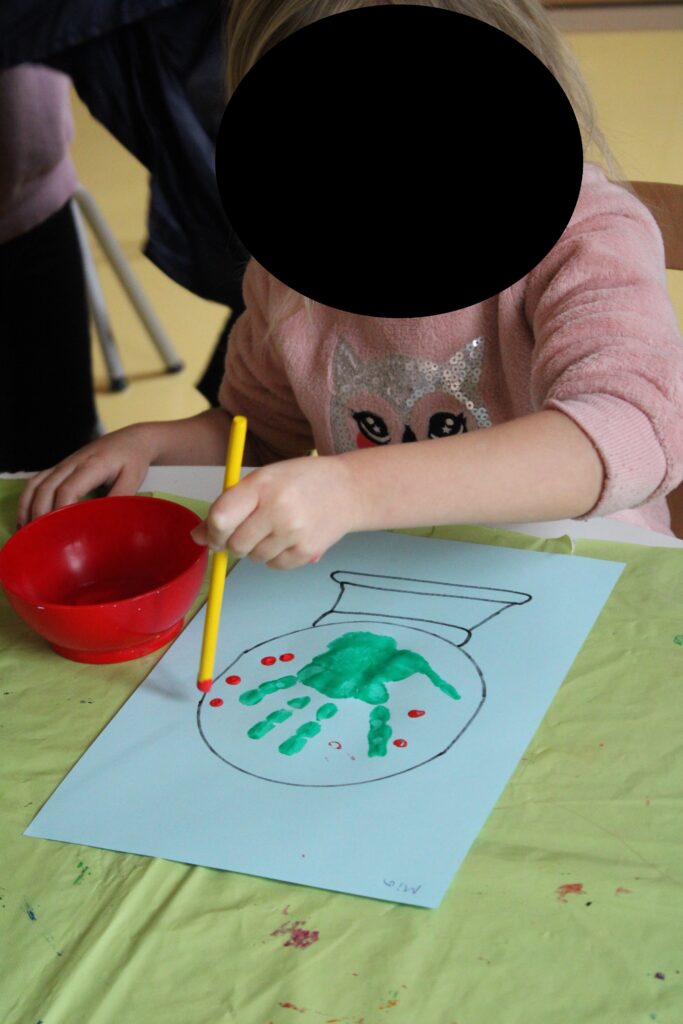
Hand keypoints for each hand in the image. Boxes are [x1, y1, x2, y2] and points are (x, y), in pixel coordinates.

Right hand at [17, 424, 158, 525]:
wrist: (131, 439)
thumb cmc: (133, 460)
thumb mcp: (133, 479)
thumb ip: (119, 498)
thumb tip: (104, 521)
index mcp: (92, 465)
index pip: (68, 489)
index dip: (60, 510)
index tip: (59, 532)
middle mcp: (72, 463)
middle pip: (46, 488)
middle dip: (40, 514)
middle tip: (41, 539)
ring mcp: (63, 464)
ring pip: (36, 484)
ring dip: (28, 507)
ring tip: (28, 530)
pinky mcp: (60, 467)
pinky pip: (36, 481)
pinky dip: (27, 498)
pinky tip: (26, 516)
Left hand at [191, 455, 358, 569]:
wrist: (349, 490)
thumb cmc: (301, 480)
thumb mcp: (264, 478)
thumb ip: (230, 503)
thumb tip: (197, 536)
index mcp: (262, 485)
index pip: (220, 518)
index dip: (211, 530)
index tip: (213, 532)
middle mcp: (278, 510)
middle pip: (235, 544)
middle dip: (233, 541)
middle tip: (248, 529)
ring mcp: (294, 534)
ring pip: (253, 557)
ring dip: (256, 548)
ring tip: (275, 528)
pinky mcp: (306, 553)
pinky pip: (274, 566)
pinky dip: (274, 557)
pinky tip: (288, 538)